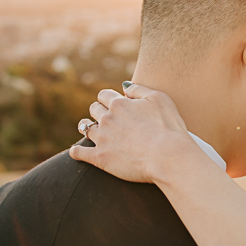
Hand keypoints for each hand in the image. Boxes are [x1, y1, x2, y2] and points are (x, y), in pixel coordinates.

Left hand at [69, 83, 188, 182]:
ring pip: (85, 128)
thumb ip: (139, 90)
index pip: (104, 95)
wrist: (168, 156)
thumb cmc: (168, 127)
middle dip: (99, 110)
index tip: (112, 102)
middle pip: (94, 109)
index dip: (108, 98)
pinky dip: (76, 152)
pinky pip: (79, 153)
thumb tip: (124, 86)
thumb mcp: (159, 99)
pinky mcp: (100, 158)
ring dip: (86, 126)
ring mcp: (102, 139)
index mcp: (120, 104)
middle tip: (104, 116)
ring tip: (89, 129)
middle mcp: (107, 119)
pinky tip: (76, 152)